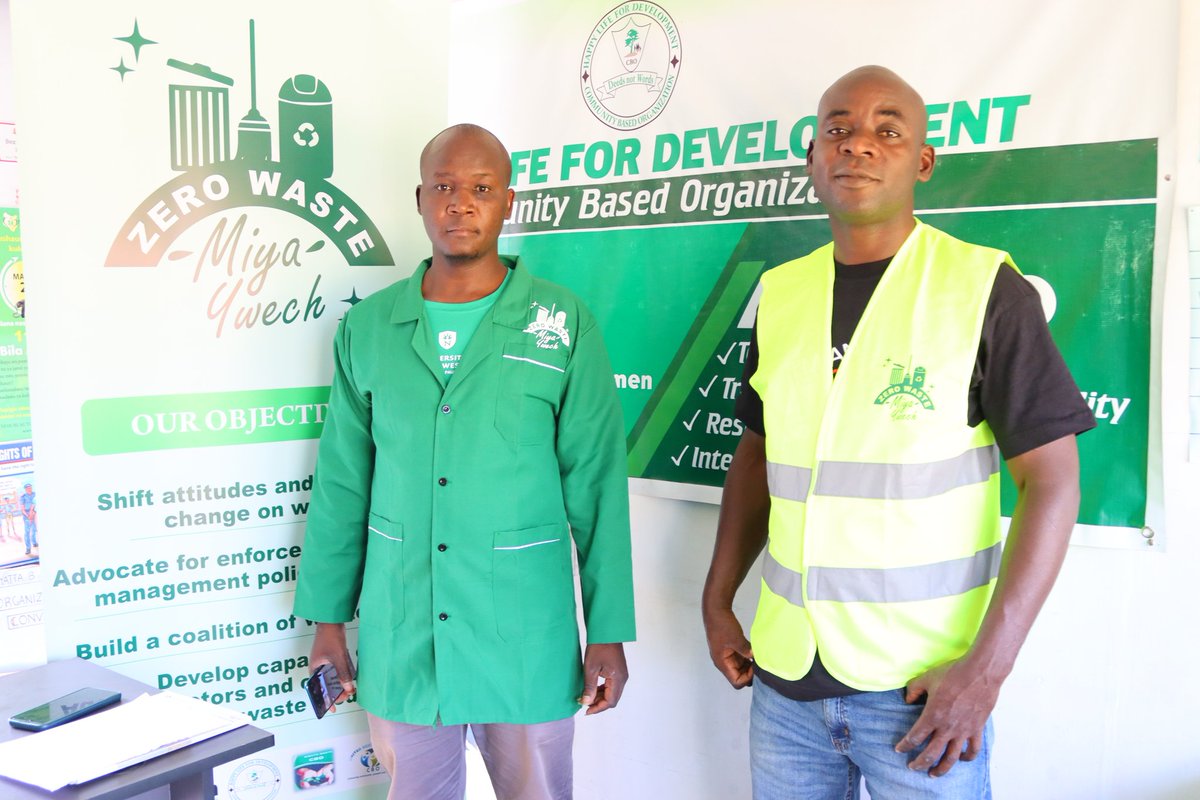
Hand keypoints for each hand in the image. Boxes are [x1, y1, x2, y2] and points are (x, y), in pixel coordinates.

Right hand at [309, 622, 356, 709]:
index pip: (318, 690)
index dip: (325, 700)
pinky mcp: (332, 658)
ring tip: (351, 690)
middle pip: (327, 685)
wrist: (332, 621)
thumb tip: (348, 688)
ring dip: (341, 684)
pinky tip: (351, 679)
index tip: (333, 708)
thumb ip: (343, 674)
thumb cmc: (330, 638)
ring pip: (333, 678)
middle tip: (348, 695)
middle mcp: (318, 668)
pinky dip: (343, 675)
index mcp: (314, 670)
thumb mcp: (338, 658)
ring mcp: (325, 663)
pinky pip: (337, 670)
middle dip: (337, 692)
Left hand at [579, 642, 627, 714]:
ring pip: (612, 693)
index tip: (586, 711)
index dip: (598, 708)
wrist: (606, 631)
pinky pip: (611, 686)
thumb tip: (586, 702)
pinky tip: (592, 689)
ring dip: (600, 697)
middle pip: (612, 699)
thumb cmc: (599, 647)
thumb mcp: (590, 668)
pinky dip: (602, 690)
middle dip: (598, 704)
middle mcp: (623, 679)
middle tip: (584, 704)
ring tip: (586, 697)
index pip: (610, 702)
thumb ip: (589, 687)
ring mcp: (622, 675)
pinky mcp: (618, 671)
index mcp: (618, 679)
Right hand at [703, 607, 753, 687]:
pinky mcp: (731, 649)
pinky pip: (741, 659)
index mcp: (722, 663)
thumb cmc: (722, 625)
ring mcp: (727, 656)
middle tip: (760, 665)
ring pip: (740, 668)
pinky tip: (755, 653)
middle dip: (750, 673)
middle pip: (738, 677)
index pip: (736, 682)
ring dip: (749, 666)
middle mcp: (724, 662)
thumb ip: (745, 650)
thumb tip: (755, 658)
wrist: (716, 610)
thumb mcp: (735, 638)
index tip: (755, 668)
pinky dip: (748, 658)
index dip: (747, 678)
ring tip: (759, 659)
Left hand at [896, 657, 1001, 776]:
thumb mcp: (926, 678)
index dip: (905, 745)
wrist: (980, 673)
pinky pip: (973, 750)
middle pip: (931, 753)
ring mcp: (963, 731)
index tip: (899, 750)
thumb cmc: (952, 674)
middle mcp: (947, 728)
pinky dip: (967, 758)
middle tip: (912, 767)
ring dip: (941, 768)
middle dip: (919, 763)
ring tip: (934, 774)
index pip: (915, 737)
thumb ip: (913, 690)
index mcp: (932, 716)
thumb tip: (907, 700)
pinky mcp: (977, 729)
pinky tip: (962, 759)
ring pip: (951, 758)